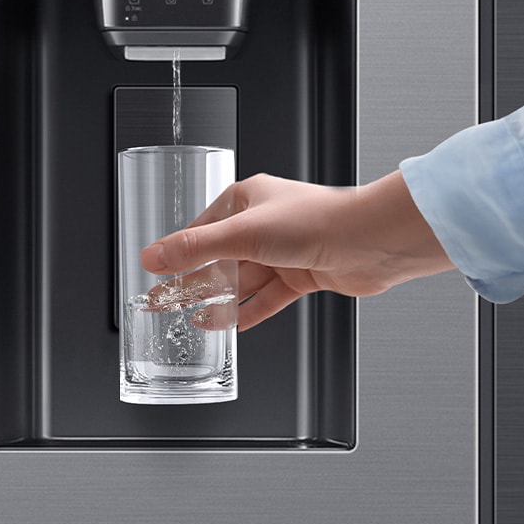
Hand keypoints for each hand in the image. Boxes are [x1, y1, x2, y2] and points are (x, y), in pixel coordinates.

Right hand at [141, 170, 453, 330]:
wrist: (370, 241)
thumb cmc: (317, 221)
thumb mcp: (242, 234)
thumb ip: (196, 249)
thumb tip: (153, 256)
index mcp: (247, 199)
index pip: (202, 230)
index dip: (178, 254)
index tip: (156, 272)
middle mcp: (265, 224)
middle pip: (220, 258)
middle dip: (193, 282)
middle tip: (165, 302)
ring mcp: (285, 251)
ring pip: (244, 280)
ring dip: (219, 300)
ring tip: (192, 319)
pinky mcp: (303, 274)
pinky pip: (268, 297)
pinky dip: (249, 311)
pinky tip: (230, 324)